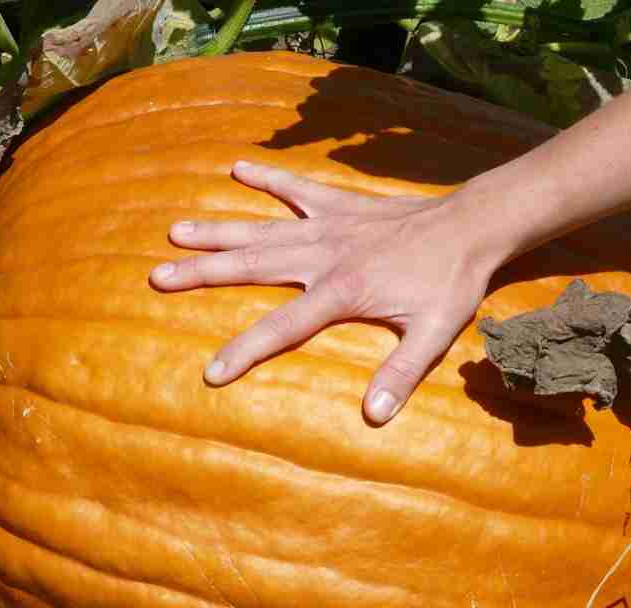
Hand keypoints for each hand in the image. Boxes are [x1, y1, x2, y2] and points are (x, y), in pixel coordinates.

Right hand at [149, 161, 504, 423]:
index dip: (244, 351)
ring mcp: (329, 226)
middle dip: (203, 274)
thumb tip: (375, 415)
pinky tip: (237, 168)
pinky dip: (268, 179)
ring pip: (262, 227)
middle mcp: (324, 255)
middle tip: (158, 276)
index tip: (210, 371)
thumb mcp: (433, 334)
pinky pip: (297, 190)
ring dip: (218, 230)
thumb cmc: (451, 284)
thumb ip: (401, 373)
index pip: (282, 327)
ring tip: (175, 231)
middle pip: (251, 266)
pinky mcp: (341, 205)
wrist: (472, 226)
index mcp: (341, 291)